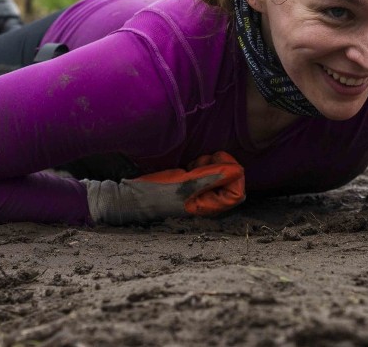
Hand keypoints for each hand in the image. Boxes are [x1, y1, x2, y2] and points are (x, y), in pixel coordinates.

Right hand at [83, 151, 245, 224]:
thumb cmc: (156, 192)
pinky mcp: (189, 188)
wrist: (130, 197)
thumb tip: (238, 171)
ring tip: (194, 163)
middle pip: (229, 183)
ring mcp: (197, 195)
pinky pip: (204, 176)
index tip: (219, 161)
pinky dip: (201, 167)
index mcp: (208, 207)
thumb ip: (212, 177)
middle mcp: (206, 203)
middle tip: (205, 160)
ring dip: (210, 165)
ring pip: (217, 178)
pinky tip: (189, 166)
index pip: (237, 193)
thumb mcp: (186, 183)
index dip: (233, 174)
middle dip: (221, 167)